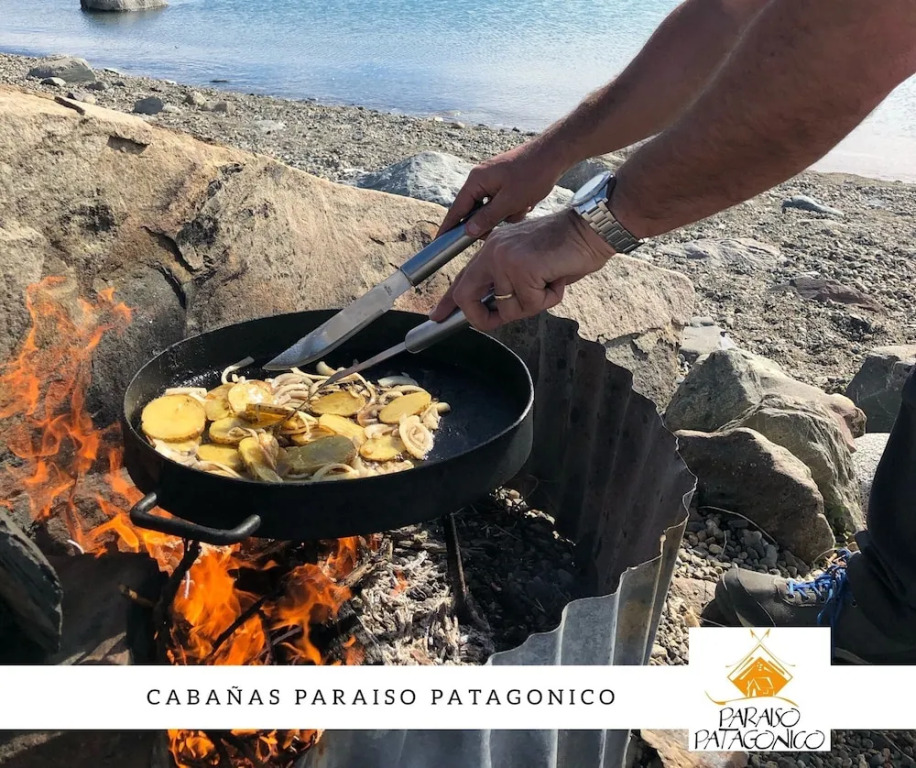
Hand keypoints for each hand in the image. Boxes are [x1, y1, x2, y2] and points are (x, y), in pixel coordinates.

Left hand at [430, 210, 615, 330]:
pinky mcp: (521, 268)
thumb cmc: (567, 249)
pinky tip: (558, 278)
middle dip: (481, 319)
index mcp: (492, 247)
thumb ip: (508, 284)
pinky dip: (549, 299)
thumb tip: (496, 311)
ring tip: (550, 282)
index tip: (436, 317)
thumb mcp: (530, 266)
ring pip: (507, 308)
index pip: (463, 278)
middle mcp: (492, 250)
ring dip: (534, 304)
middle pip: (466, 296)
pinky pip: (530, 304)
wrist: (590, 229)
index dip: (449, 301)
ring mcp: (505, 258)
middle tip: (493, 323)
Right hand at [437, 140, 568, 238]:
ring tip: (525, 205)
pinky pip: (503, 202)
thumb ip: (487, 218)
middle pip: (476, 210)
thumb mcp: (509, 202)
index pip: (457, 209)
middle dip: (493, 219)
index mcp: (476, 181)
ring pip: (493, 208)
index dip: (448, 227)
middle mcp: (480, 178)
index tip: (439, 242)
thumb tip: (468, 231)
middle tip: (507, 221)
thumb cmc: (532, 175)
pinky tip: (528, 201)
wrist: (554, 154)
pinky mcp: (505, 181)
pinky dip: (515, 206)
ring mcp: (493, 179)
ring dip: (508, 213)